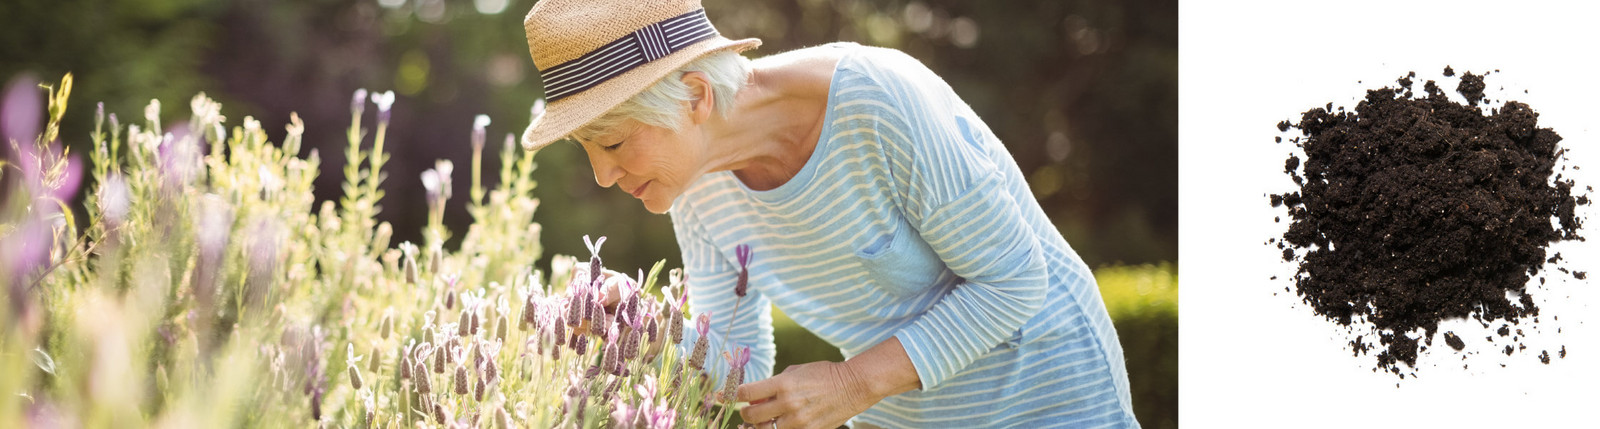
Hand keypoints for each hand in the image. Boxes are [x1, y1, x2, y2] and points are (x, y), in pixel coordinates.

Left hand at [736, 361, 876, 428]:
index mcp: (783, 383)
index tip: (724, 396)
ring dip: (761, 425)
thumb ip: (774, 384)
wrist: (852, 386)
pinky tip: (780, 424)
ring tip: (764, 420)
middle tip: (746, 411)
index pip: (747, 392)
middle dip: (744, 414)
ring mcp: (798, 420)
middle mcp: (788, 403)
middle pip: (751, 415)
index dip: (733, 395)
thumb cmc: (823, 375)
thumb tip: (755, 397)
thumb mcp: (796, 371)